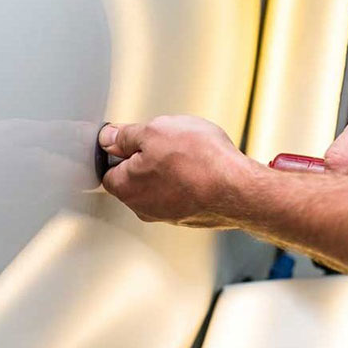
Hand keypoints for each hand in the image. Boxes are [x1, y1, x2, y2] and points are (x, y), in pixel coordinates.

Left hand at [98, 116, 256, 226]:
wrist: (239, 189)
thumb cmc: (199, 161)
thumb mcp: (154, 131)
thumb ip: (126, 135)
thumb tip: (109, 137)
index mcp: (126, 187)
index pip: (108, 170)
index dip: (119, 150)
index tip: (131, 138)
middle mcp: (143, 207)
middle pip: (135, 179)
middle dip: (146, 160)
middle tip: (166, 143)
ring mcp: (168, 215)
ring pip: (160, 186)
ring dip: (170, 170)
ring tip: (188, 154)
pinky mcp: (191, 216)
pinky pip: (182, 193)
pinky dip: (188, 181)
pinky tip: (202, 167)